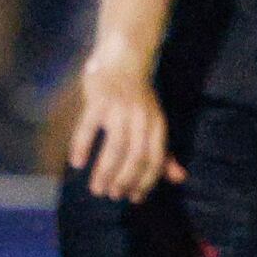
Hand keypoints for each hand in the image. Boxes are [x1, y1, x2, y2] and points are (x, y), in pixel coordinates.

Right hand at [69, 54, 176, 199]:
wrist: (123, 58)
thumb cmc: (139, 97)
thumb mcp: (155, 123)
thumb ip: (164, 151)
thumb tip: (179, 178)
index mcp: (157, 124)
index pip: (155, 160)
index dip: (145, 182)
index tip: (134, 198)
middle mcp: (141, 118)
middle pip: (135, 157)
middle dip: (124, 181)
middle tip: (112, 196)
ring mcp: (119, 108)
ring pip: (114, 147)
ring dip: (105, 171)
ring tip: (96, 188)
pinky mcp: (98, 100)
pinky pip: (88, 127)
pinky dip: (82, 146)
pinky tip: (77, 163)